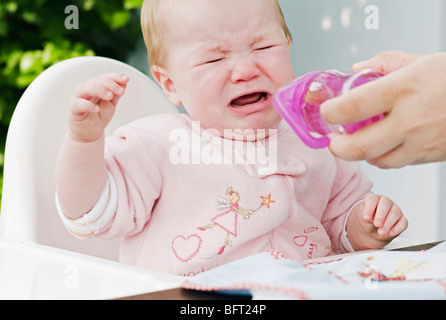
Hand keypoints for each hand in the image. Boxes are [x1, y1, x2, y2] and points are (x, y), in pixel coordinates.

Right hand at [69, 73, 128, 142]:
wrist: (90, 133)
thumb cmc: (99, 116)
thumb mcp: (111, 104)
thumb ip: (116, 94)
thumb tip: (124, 82)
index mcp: (96, 86)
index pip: (105, 78)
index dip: (115, 77)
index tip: (126, 79)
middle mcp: (86, 90)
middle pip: (97, 81)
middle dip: (111, 84)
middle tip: (121, 91)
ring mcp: (79, 98)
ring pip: (86, 89)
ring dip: (99, 90)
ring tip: (110, 96)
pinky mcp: (74, 109)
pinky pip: (79, 104)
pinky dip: (88, 105)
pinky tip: (96, 109)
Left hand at [320, 51, 445, 167]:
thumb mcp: (421, 60)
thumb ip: (384, 63)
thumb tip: (357, 68)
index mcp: (403, 89)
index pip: (352, 107)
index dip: (330, 113)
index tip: (325, 112)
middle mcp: (410, 119)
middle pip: (358, 148)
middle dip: (337, 147)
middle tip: (332, 141)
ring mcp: (421, 142)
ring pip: (378, 160)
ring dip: (361, 154)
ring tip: (356, 142)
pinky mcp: (430, 156)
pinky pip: (398, 162)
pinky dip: (384, 156)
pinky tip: (383, 144)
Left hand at [347, 194, 407, 250]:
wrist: (374, 231)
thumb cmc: (368, 221)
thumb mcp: (364, 219)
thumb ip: (366, 217)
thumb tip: (370, 218)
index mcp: (374, 199)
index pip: (372, 199)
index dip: (369, 208)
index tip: (366, 218)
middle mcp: (386, 202)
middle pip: (385, 203)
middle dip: (381, 214)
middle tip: (377, 224)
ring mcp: (395, 210)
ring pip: (395, 212)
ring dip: (388, 223)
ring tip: (381, 232)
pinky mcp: (402, 220)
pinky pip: (403, 222)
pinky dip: (397, 228)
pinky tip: (390, 233)